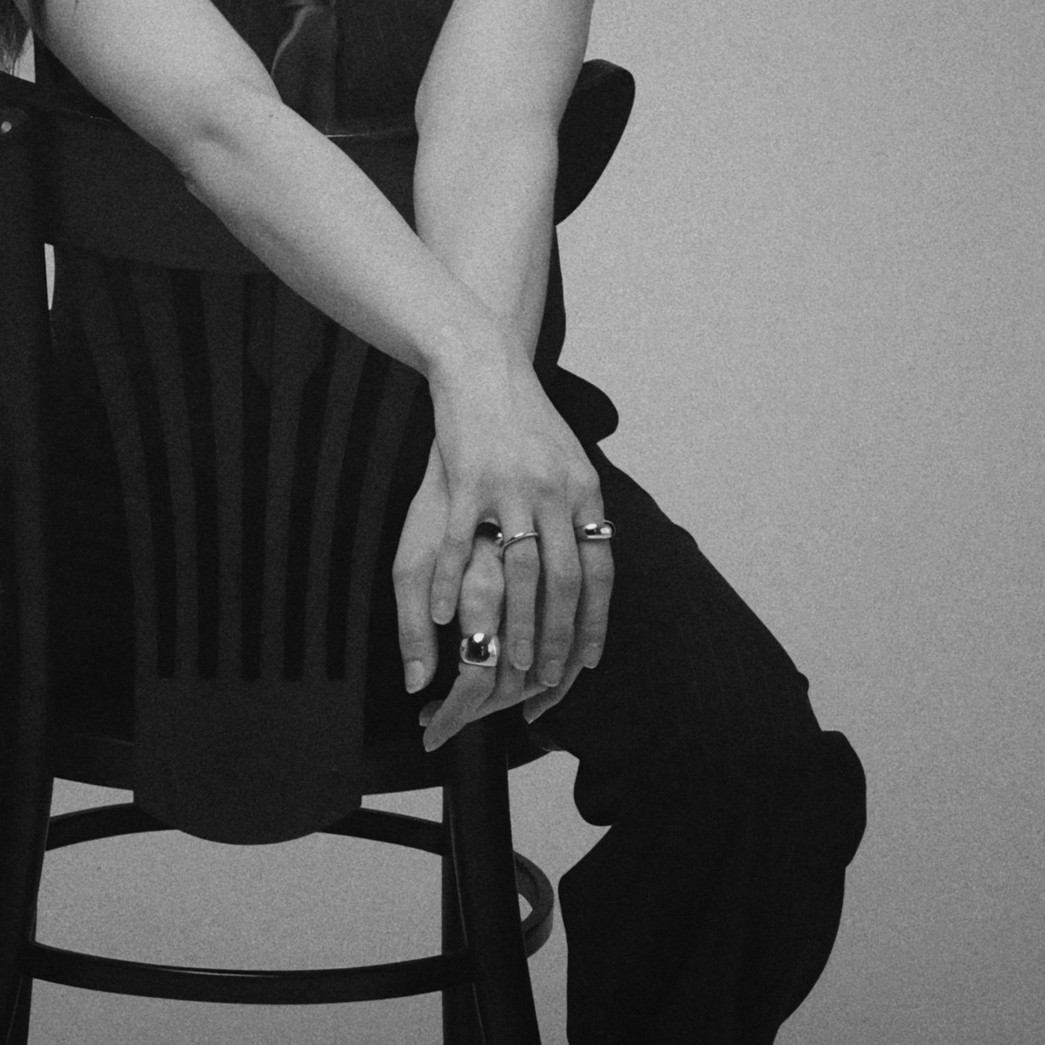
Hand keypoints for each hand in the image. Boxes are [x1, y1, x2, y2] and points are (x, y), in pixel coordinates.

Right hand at [392, 426, 613, 753]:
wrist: (484, 364)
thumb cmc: (523, 417)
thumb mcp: (567, 457)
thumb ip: (578, 504)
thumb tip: (594, 549)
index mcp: (584, 490)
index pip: (600, 569)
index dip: (596, 620)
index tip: (588, 663)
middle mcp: (554, 492)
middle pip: (562, 581)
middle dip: (555, 637)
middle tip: (542, 680)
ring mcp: (511, 487)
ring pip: (517, 571)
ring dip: (510, 623)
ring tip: (498, 661)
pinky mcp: (468, 479)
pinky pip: (461, 542)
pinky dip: (454, 583)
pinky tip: (445, 617)